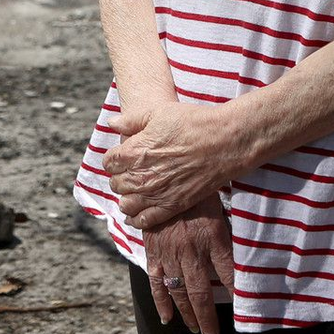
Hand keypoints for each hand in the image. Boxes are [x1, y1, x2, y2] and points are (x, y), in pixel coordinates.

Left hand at [103, 102, 241, 229]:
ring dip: (126, 198)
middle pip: (116, 184)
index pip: (109, 163)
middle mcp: (141, 176)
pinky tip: (136, 215)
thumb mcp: (159, 112)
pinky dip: (136, 219)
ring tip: (133, 192)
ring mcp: (156, 194)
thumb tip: (112, 123)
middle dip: (119, 177)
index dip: (114, 158)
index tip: (122, 156)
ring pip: (126, 204)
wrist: (224, 142)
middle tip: (130, 172)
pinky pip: (145, 221)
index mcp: (134, 151)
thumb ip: (131, 120)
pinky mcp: (172, 206)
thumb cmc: (193, 123)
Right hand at [142, 194, 235, 333]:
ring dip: (188, 314)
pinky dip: (161, 301)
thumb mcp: (220, 203)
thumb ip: (229, 226)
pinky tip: (167, 317)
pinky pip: (157, 281)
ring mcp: (171, 253)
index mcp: (213, 237)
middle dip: (207, 317)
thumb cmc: (197, 189)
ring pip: (179, 292)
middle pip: (202, 292)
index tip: (243, 308)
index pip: (230, 272)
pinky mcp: (154, 251)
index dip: (237, 292)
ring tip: (195, 329)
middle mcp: (192, 251)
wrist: (161, 176)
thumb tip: (245, 245)